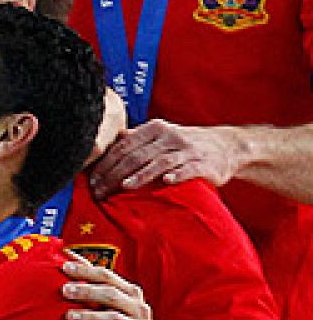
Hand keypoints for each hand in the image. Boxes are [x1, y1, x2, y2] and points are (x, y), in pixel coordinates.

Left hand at [63, 257, 173, 319]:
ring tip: (69, 318)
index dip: (86, 270)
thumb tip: (66, 257)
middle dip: (87, 291)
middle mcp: (138, 310)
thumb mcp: (113, 308)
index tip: (63, 266)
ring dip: (91, 318)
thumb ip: (94, 288)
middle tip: (64, 290)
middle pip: (112, 295)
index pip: (107, 277)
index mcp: (130, 295)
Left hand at [86, 120, 241, 197]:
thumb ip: (135, 139)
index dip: (106, 163)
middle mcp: (170, 136)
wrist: (227, 145)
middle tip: (100, 191)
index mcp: (155, 128)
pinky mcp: (205, 163)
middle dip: (115, 174)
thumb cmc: (185, 144)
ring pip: (159, 162)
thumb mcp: (160, 135)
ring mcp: (188, 149)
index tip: (92, 180)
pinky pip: (189, 169)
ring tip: (124, 186)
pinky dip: (177, 174)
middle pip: (137, 155)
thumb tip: (106, 142)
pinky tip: (166, 182)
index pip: (124, 146)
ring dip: (141, 175)